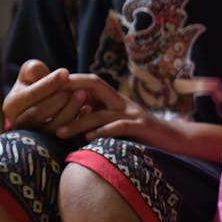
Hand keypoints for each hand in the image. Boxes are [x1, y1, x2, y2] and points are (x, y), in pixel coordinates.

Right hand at [2, 59, 89, 132]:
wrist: (45, 102)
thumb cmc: (38, 83)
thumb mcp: (32, 72)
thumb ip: (32, 69)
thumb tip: (36, 71)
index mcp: (12, 105)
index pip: (30, 96)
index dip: (48, 84)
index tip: (65, 72)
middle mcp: (19, 124)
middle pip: (38, 114)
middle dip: (60, 99)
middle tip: (78, 87)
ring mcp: (34, 136)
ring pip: (52, 127)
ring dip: (70, 110)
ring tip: (84, 94)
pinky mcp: (50, 144)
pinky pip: (65, 137)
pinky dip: (77, 122)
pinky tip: (87, 108)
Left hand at [54, 74, 186, 151]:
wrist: (176, 139)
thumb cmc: (143, 134)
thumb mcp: (119, 122)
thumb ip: (100, 116)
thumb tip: (71, 117)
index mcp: (115, 100)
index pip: (90, 83)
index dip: (70, 82)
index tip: (46, 87)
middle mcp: (122, 102)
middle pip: (95, 85)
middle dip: (71, 88)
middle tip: (48, 98)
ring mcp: (133, 113)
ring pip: (102, 112)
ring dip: (79, 121)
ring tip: (59, 132)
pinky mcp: (142, 127)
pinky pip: (119, 127)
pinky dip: (103, 132)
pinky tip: (88, 140)